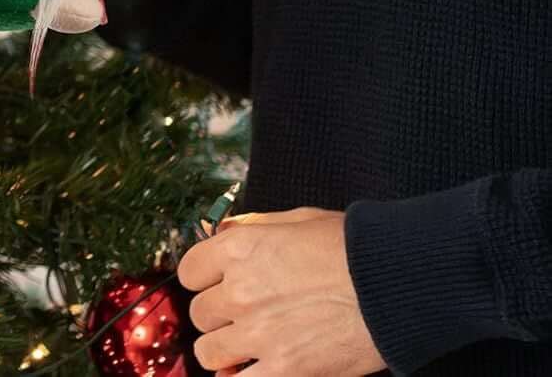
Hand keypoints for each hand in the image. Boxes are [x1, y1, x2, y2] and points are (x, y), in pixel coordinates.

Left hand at [178, 208, 385, 375]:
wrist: (392, 283)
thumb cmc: (349, 248)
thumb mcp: (293, 220)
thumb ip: (251, 228)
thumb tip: (221, 233)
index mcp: (238, 249)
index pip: (188, 272)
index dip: (203, 279)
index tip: (218, 286)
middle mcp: (240, 290)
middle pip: (200, 313)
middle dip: (218, 316)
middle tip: (242, 318)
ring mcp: (259, 332)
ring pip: (209, 352)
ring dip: (223, 351)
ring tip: (247, 348)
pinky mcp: (286, 369)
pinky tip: (255, 371)